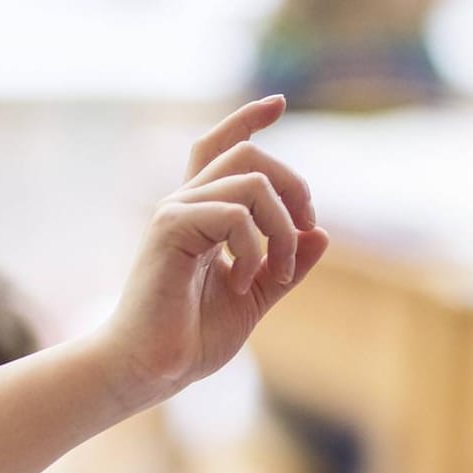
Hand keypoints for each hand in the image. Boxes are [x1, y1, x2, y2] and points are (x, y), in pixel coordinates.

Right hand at [101, 95, 330, 406]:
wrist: (150, 369)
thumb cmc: (190, 339)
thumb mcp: (255, 299)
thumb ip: (286, 267)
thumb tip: (322, 234)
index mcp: (200, 215)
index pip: (221, 148)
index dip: (249, 119)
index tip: (279, 103)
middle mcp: (184, 203)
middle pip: (249, 155)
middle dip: (293, 187)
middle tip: (305, 232)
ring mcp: (175, 212)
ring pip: (252, 183)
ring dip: (282, 231)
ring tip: (273, 275)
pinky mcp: (170, 228)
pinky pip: (235, 214)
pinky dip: (255, 250)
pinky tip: (242, 285)